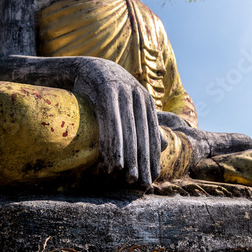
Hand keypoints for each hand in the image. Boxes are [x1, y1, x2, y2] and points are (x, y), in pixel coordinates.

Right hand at [73, 58, 165, 186]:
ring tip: (126, 176)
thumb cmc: (108, 91)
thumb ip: (144, 124)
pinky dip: (113, 143)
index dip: (152, 157)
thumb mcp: (129, 106)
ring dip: (128, 156)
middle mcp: (138, 95)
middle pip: (142, 135)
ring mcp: (123, 91)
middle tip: (139, 183)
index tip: (151, 178)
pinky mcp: (106, 90)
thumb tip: (164, 147)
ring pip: (128, 130)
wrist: (87, 68)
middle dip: (142, 161)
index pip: (152, 134)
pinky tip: (113, 160)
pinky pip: (111, 122)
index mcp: (146, 101)